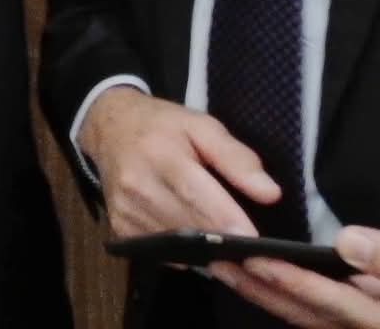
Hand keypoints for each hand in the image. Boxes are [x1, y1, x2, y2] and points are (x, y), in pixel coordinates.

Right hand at [79, 87, 276, 238]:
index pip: (195, 194)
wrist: (109, 129)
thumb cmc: (162, 126)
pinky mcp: (121, 228)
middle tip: (257, 254)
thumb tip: (270, 194)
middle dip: (225, 243)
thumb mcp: (202, 126)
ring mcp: (126, 211)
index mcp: (159, 155)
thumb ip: (236, 158)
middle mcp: (137, 186)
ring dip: (209, 252)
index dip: (227, 220)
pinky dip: (188, 254)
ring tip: (234, 250)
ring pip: (179, 246)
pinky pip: (165, 253)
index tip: (256, 240)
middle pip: (190, 227)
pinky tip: (201, 243)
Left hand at [218, 228, 379, 327]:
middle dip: (260, 289)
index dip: (295, 281)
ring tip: (224, 267)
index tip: (256, 257)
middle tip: (216, 260)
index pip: (332, 302)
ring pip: (304, 318)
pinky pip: (314, 316)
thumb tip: (349, 241)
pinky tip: (261, 279)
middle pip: (306, 314)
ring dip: (264, 295)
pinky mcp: (355, 325)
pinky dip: (285, 299)